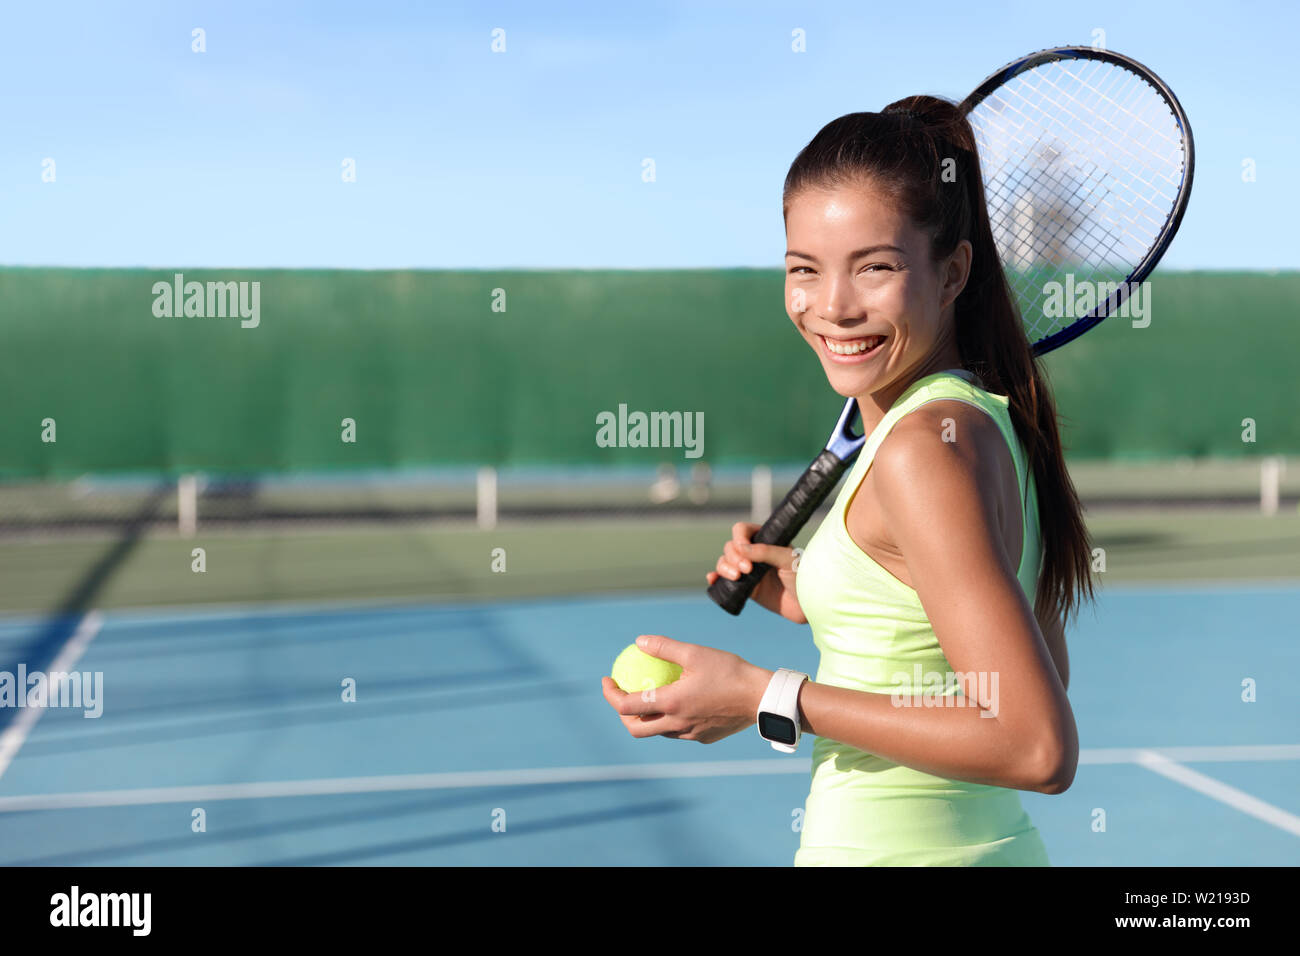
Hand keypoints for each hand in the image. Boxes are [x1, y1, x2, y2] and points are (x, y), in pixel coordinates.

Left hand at [601, 634, 771, 743]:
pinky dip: (671, 719)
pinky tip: (681, 702)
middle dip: (622, 715)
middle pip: (636, 728)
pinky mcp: (704, 737)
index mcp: (670, 704)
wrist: (762, 698)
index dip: (610, 694)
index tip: (608, 680)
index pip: (626, 706)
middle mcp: (676, 724)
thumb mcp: (695, 653)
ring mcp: (691, 734)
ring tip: (651, 696)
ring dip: (648, 718)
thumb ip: (665, 647)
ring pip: (659, 731)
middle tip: (623, 694)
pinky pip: (680, 731)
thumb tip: (639, 641)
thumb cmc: (730, 672)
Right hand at [706, 521, 807, 623]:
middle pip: (730, 547)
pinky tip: (712, 580)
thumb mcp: (788, 560)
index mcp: (766, 540)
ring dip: (724, 567)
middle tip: (746, 570)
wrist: (807, 605)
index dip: (739, 539)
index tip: (744, 550)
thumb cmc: (803, 578)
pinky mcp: (745, 588)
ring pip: (724, 562)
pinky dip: (715, 578)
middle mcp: (754, 554)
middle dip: (733, 557)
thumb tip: (741, 548)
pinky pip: (724, 580)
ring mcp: (748, 571)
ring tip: (736, 577)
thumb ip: (766, 552)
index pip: (743, 531)